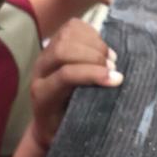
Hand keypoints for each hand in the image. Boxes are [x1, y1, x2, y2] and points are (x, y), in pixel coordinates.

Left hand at [27, 19, 122, 149]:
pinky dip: (92, 33)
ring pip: (68, 34)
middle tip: (113, 70)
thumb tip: (115, 89)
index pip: (66, 75)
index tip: (117, 80)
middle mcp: (40, 70)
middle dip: (94, 57)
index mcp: (43, 95)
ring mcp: (46, 54)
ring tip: (110, 60)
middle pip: (64, 50)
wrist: (49, 122)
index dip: (93, 74)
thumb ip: (90, 113)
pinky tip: (101, 49)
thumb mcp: (76, 129)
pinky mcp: (55, 43)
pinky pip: (72, 27)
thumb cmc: (66, 128)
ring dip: (95, 44)